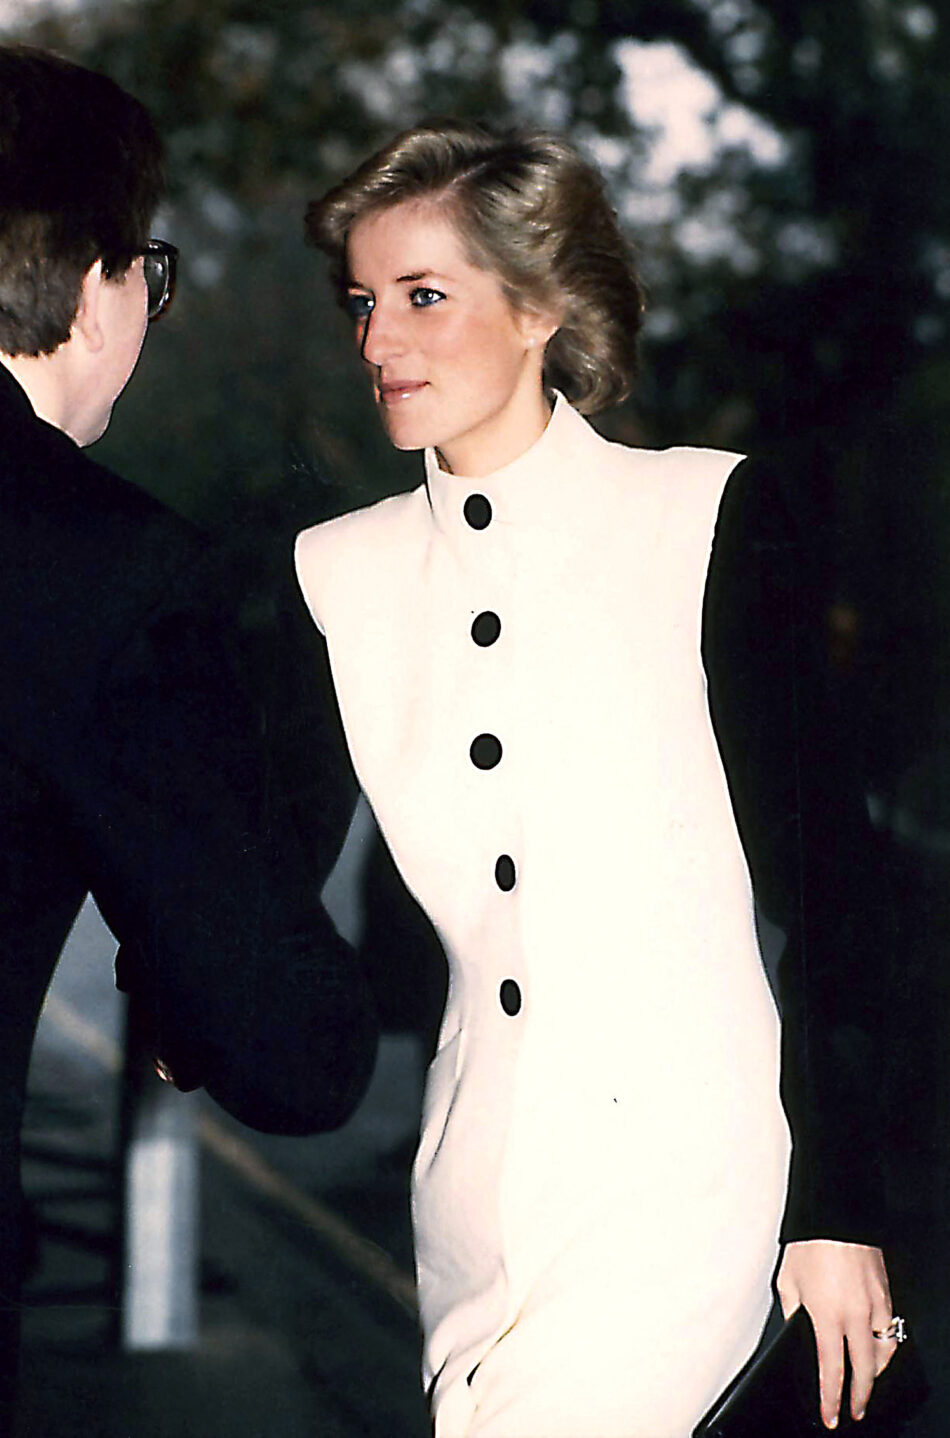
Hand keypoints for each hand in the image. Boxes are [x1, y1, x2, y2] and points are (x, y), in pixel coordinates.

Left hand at [776, 1239, 895, 1428]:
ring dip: (876, 1371)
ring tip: (865, 1382)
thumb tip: (796, 1327)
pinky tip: (877, 1346)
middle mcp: (855, 1314)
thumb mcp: (787, 1281)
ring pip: (884, 1351)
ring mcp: (875, 1303)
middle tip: (855, 1411)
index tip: (831, 1415)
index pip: (832, 1370)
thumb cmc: (808, 1242)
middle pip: (865, 1370)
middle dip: (860, 1396)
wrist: (833, 1212)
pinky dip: (885, 1344)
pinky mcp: (885, 1291)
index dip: (831, 1398)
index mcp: (827, 1315)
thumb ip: (793, 1311)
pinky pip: (891, 1328)